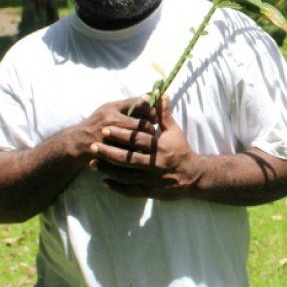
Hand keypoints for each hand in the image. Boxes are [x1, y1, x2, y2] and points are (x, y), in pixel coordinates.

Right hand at [66, 97, 156, 162]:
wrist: (76, 142)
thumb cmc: (97, 123)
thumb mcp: (109, 109)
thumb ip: (128, 104)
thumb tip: (150, 98)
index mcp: (113, 109)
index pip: (140, 105)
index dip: (151, 110)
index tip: (155, 116)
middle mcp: (111, 121)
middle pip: (143, 124)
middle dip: (151, 128)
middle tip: (154, 132)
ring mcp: (110, 138)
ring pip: (139, 140)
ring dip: (147, 142)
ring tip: (149, 142)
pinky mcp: (109, 152)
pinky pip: (130, 153)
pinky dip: (138, 153)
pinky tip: (140, 152)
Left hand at [89, 96, 203, 199]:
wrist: (194, 176)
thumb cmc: (182, 151)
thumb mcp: (175, 131)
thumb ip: (164, 115)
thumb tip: (160, 95)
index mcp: (160, 148)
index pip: (137, 140)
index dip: (120, 134)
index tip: (105, 129)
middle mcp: (154, 164)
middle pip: (127, 158)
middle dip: (108, 152)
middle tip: (93, 145)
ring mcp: (151, 180)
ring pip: (125, 175)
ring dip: (108, 169)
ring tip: (92, 163)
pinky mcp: (150, 192)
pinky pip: (130, 191)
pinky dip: (117, 187)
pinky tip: (104, 181)